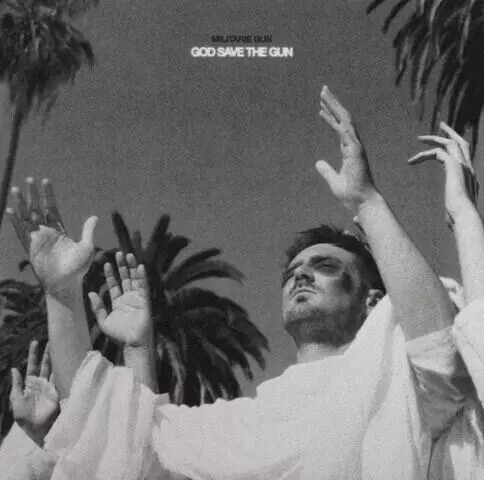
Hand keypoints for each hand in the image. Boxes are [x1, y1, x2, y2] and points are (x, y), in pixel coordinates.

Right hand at [6, 178, 96, 297]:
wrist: (66, 284)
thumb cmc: (78, 268)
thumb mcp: (86, 247)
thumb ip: (87, 231)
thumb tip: (95, 216)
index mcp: (59, 231)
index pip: (52, 208)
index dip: (48, 195)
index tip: (45, 180)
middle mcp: (47, 233)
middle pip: (37, 209)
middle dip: (33, 195)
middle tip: (29, 179)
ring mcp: (37, 239)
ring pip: (26, 217)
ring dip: (21, 203)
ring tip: (16, 189)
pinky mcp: (30, 248)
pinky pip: (20, 232)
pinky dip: (15, 221)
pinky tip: (9, 210)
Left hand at [10, 341, 59, 445]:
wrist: (39, 431)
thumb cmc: (26, 419)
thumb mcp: (16, 402)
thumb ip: (16, 385)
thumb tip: (15, 369)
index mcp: (30, 385)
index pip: (32, 366)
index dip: (34, 354)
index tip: (36, 342)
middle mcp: (42, 384)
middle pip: (46, 364)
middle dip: (48, 352)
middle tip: (52, 339)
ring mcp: (52, 387)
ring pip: (55, 369)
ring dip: (58, 359)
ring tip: (62, 346)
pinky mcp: (59, 391)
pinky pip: (62, 378)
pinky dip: (64, 369)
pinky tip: (67, 361)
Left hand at [88, 252, 152, 347]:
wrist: (132, 344)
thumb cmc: (118, 336)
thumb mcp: (103, 321)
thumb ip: (97, 307)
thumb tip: (90, 292)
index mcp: (118, 302)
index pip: (114, 284)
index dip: (110, 274)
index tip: (105, 263)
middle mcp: (128, 298)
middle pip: (125, 278)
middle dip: (121, 266)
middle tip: (118, 253)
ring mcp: (137, 298)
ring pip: (134, 279)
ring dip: (132, 267)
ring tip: (128, 255)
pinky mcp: (145, 301)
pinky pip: (143, 286)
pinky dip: (142, 277)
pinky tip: (140, 267)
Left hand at [316, 86, 378, 211]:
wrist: (361, 202)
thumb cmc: (351, 194)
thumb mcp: (333, 180)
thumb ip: (326, 170)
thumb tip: (318, 163)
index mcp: (349, 150)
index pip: (339, 128)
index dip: (330, 116)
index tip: (321, 107)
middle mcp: (353, 145)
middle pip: (343, 119)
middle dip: (333, 104)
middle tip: (322, 90)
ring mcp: (356, 147)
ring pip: (345, 121)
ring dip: (334, 106)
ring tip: (323, 94)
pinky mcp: (356, 152)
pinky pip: (345, 133)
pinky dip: (336, 121)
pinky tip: (326, 112)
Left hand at [408, 122, 478, 227]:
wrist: (464, 218)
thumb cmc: (459, 218)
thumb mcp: (455, 208)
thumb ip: (454, 203)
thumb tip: (451, 212)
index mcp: (470, 176)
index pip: (465, 154)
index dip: (456, 145)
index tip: (445, 139)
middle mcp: (469, 168)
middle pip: (461, 142)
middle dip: (450, 132)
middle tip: (440, 124)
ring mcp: (464, 166)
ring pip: (450, 143)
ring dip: (434, 138)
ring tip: (419, 138)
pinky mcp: (455, 167)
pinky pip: (438, 153)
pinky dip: (424, 154)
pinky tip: (412, 161)